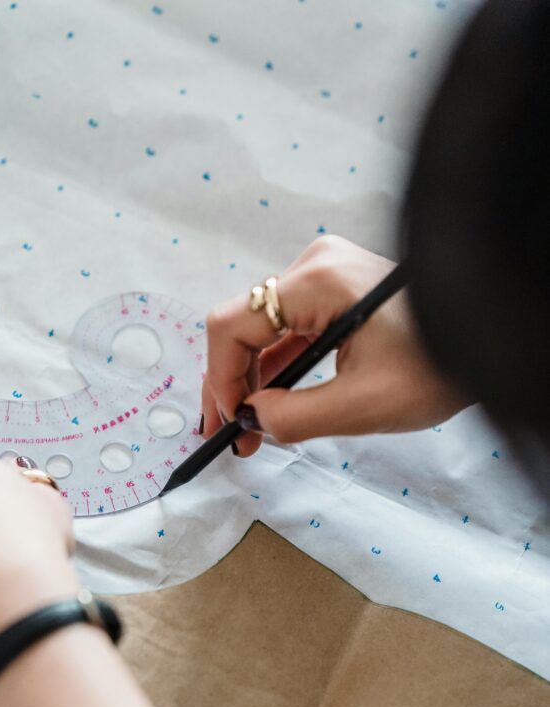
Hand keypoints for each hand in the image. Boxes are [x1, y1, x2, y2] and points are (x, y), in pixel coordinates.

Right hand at [202, 235, 471, 456]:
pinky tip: (274, 403)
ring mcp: (326, 274)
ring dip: (253, 380)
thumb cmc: (441, 364)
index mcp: (317, 282)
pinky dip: (278, 367)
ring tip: (251, 430)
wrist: (491, 336)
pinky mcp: (337, 289)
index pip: (232, 325)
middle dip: (232, 385)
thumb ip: (294, 417)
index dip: (219, 380)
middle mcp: (314, 266)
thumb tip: (251, 420)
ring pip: (263, 331)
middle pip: (243, 326)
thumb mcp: (363, 405)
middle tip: (230, 436)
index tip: (227, 424)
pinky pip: (290, 329)